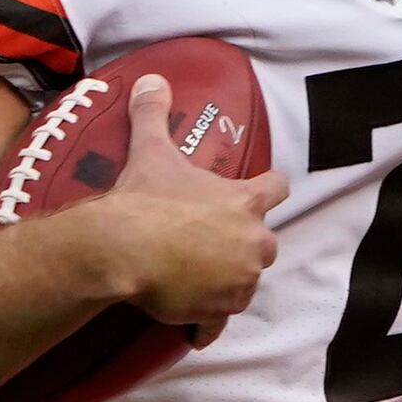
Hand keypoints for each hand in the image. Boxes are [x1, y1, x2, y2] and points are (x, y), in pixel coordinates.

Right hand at [86, 73, 286, 333]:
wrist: (124, 250)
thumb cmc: (143, 199)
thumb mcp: (150, 151)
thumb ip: (154, 114)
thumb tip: (151, 79)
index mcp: (245, 202)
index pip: (278, 188)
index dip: (268, 187)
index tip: (257, 191)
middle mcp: (253, 243)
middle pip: (264, 243)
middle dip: (242, 244)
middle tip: (208, 240)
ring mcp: (238, 281)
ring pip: (242, 283)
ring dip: (225, 281)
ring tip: (192, 277)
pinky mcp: (218, 312)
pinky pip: (218, 322)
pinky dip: (206, 323)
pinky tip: (192, 322)